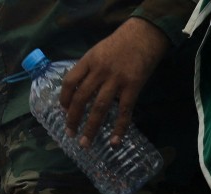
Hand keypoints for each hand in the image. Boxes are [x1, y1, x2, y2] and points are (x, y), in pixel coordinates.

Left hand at [58, 16, 168, 147]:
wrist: (146, 33)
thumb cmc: (121, 42)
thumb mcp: (98, 50)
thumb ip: (88, 69)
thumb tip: (77, 92)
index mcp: (89, 60)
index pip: (69, 82)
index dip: (64, 98)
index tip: (63, 110)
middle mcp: (100, 71)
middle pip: (81, 98)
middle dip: (73, 118)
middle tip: (70, 133)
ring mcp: (116, 79)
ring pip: (99, 108)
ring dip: (90, 128)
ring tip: (84, 143)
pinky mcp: (133, 86)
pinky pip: (124, 111)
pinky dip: (119, 128)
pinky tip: (114, 142)